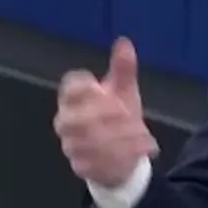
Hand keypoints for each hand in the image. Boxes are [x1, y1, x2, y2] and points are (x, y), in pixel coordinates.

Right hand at [54, 37, 158, 187]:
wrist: (120, 152)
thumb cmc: (118, 115)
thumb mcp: (124, 91)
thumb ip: (123, 68)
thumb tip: (124, 42)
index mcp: (75, 98)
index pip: (70, 88)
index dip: (86, 89)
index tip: (107, 92)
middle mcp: (67, 121)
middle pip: (74, 118)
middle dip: (104, 116)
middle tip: (128, 115)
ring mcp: (71, 145)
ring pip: (86, 142)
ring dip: (117, 138)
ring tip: (140, 134)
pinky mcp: (80, 166)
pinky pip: (95, 162)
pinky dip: (119, 156)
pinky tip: (138, 152)